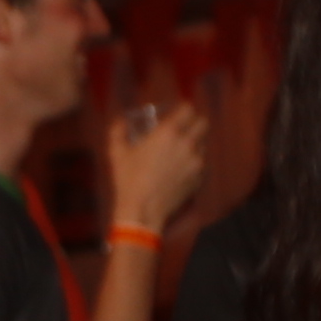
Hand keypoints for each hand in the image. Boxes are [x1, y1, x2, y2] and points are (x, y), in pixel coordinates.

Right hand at [105, 95, 211, 236]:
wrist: (142, 211)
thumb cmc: (128, 180)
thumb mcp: (117, 152)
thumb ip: (118, 130)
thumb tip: (121, 120)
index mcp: (168, 132)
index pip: (188, 109)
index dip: (183, 110)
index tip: (178, 114)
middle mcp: (186, 144)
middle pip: (203, 123)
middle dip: (195, 123)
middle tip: (184, 129)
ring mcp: (196, 162)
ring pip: (203, 145)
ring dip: (195, 144)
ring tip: (180, 153)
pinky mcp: (199, 179)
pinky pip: (202, 164)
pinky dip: (194, 163)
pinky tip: (181, 170)